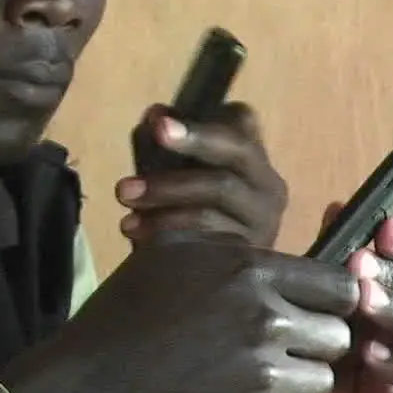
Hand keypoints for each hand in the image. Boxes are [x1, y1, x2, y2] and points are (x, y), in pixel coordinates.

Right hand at [2, 236, 359, 392]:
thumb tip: (270, 251)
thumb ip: (228, 242)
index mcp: (251, 271)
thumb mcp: (173, 249)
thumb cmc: (129, 306)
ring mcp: (259, 372)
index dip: (332, 296)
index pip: (339, 285)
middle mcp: (264, 319)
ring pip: (319, 378)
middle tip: (282, 341)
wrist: (93, 375)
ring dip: (294, 376)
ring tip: (254, 369)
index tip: (316, 305)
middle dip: (315, 339)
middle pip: (337, 335)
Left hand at [122, 102, 287, 247]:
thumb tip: (154, 114)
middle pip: (234, 155)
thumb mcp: (173, 173)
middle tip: (127, 182)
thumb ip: (161, 142)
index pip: (241, 121)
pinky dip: (171, 231)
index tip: (158, 125)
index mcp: (250, 154)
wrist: (208, 277)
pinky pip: (212, 237)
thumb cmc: (188, 211)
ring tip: (126, 204)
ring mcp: (264, 220)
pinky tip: (139, 236)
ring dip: (165, 198)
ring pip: (217, 197)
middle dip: (182, 156)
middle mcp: (267, 184)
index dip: (200, 123)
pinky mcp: (253, 254)